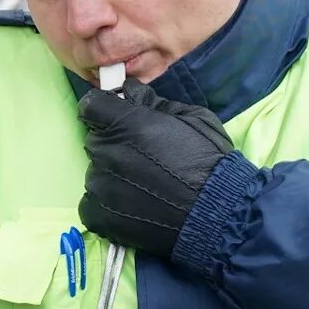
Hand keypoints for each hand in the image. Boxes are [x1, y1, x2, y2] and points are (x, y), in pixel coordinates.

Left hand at [78, 82, 234, 258]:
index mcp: (125, 123)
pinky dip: (108, 205)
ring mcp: (99, 185)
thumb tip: (130, 93)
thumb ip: (154, 102)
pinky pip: (92, 204)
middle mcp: (106, 151)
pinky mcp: (99, 215)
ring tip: (144, 188)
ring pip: (96, 173)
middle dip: (115, 145)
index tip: (118, 120)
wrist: (217, 213)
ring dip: (113, 176)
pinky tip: (133, 207)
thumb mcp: (192, 117)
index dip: (105, 112)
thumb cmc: (210, 161)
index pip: (91, 106)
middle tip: (143, 160)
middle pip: (96, 141)